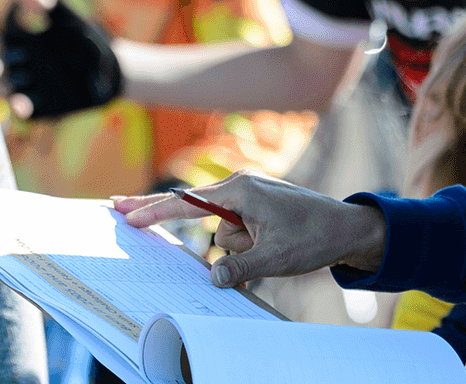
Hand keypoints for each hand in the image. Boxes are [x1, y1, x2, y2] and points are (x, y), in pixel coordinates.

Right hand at [0, 0, 123, 119]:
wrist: (113, 68)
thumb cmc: (86, 38)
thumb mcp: (67, 18)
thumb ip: (44, 3)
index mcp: (20, 43)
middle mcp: (20, 66)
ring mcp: (30, 86)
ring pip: (6, 89)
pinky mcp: (43, 106)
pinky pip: (28, 107)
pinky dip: (21, 106)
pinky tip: (19, 104)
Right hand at [114, 171, 387, 287]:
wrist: (348, 227)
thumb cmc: (315, 236)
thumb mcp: (275, 259)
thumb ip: (240, 268)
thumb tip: (214, 278)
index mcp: (240, 191)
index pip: (186, 203)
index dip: (153, 211)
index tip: (126, 214)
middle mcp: (240, 187)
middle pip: (193, 210)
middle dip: (159, 213)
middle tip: (117, 207)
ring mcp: (249, 196)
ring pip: (224, 232)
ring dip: (240, 249)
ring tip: (275, 248)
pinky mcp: (257, 207)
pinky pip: (237, 231)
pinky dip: (245, 248)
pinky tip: (266, 253)